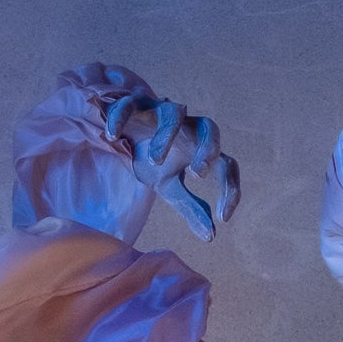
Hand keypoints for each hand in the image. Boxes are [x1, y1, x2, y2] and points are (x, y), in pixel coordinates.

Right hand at [104, 86, 240, 240]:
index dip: (230, 189)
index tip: (223, 218)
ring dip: (167, 135)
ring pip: (173, 113)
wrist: (126, 134)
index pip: (226, 164)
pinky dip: (122, 117)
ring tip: (155, 159)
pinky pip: (130, 104)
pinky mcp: (135, 105)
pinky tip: (112, 136)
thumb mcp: (171, 187)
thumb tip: (210, 236)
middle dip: (208, 149)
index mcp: (200, 148)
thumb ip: (191, 207)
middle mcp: (187, 128)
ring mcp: (161, 113)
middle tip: (197, 176)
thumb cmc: (154, 159)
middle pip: (210, 127)